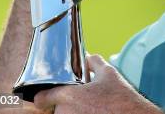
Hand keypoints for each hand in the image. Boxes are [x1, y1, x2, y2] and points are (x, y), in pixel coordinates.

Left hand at [33, 54, 162, 113]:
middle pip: (56, 109)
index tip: (47, 96)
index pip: (42, 98)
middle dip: (65, 104)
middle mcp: (66, 113)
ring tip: (89, 107)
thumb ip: (95, 63)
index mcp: (69, 96)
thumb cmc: (122, 98)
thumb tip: (88, 56)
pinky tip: (93, 112)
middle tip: (80, 100)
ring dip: (73, 111)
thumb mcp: (110, 74)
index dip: (44, 96)